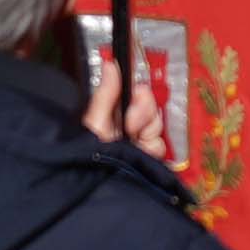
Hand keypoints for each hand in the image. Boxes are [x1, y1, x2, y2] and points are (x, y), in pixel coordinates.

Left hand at [86, 49, 175, 164]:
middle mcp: (126, 125)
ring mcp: (138, 142)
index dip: (139, 90)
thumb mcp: (94, 123)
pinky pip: (160, 144)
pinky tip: (142, 152)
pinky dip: (152, 147)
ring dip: (147, 130)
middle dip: (143, 111)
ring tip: (133, 140)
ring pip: (157, 124)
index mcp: (111, 113)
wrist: (98, 187)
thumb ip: (105, 94)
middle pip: (149, 105)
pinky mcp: (148, 158)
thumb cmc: (89, 156)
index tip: (138, 91)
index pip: (133, 92)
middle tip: (130, 124)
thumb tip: (110, 62)